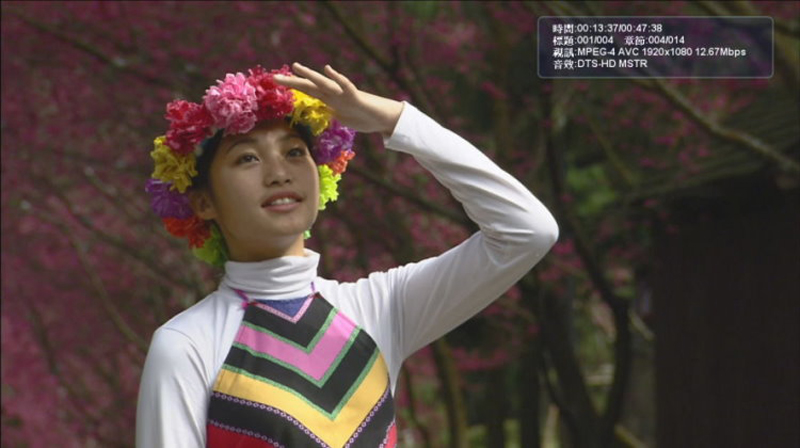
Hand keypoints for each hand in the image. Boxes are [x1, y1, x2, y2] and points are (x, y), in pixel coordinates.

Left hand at [273, 62, 403, 136]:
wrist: (381, 118)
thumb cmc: (362, 117)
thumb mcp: (341, 116)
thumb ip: (331, 111)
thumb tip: (324, 112)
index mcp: (328, 99)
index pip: (307, 90)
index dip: (292, 85)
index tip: (276, 81)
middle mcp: (333, 94)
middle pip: (309, 86)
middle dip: (292, 82)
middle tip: (274, 78)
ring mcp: (343, 94)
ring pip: (323, 83)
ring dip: (309, 75)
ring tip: (296, 67)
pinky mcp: (354, 97)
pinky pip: (345, 86)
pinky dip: (336, 77)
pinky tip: (328, 69)